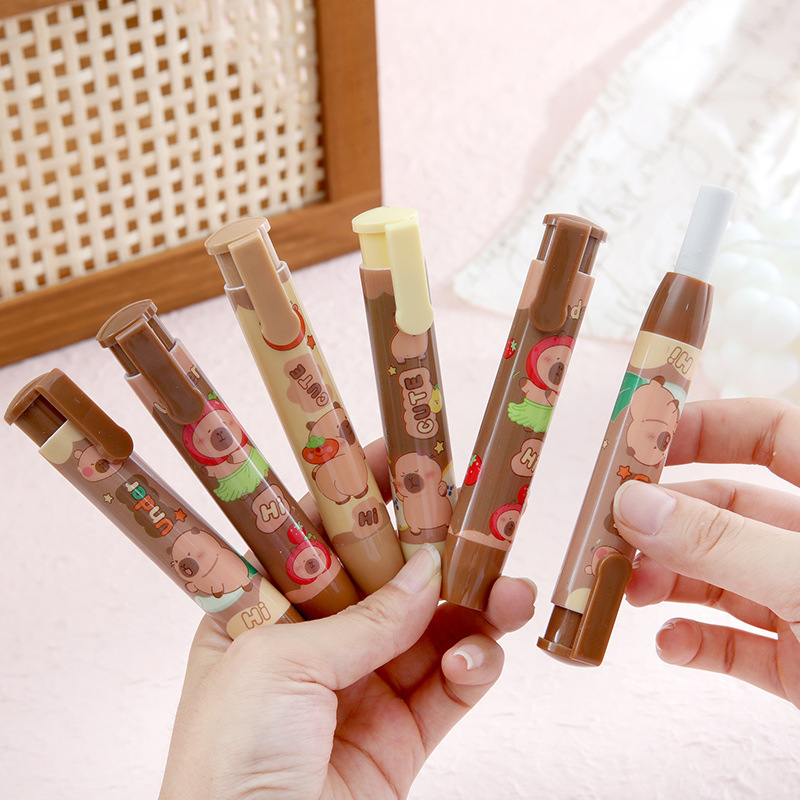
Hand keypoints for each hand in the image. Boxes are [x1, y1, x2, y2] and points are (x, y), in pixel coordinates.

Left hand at [159, 440, 536, 799]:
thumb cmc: (228, 757)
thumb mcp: (282, 663)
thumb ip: (366, 619)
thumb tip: (431, 571)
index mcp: (269, 613)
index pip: (323, 539)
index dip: (364, 500)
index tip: (407, 461)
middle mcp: (318, 645)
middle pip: (391, 580)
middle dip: (437, 550)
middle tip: (483, 523)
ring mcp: (364, 690)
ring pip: (434, 630)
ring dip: (476, 607)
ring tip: (508, 592)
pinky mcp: (402, 737)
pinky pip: (452, 686)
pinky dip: (474, 666)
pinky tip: (475, 659)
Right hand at [612, 398, 799, 706]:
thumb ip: (724, 542)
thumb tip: (634, 505)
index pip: (763, 431)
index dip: (698, 427)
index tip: (633, 441)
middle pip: (721, 507)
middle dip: (661, 518)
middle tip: (605, 531)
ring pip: (716, 575)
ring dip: (664, 580)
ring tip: (623, 591)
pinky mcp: (799, 662)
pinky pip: (734, 643)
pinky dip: (695, 642)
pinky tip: (670, 643)